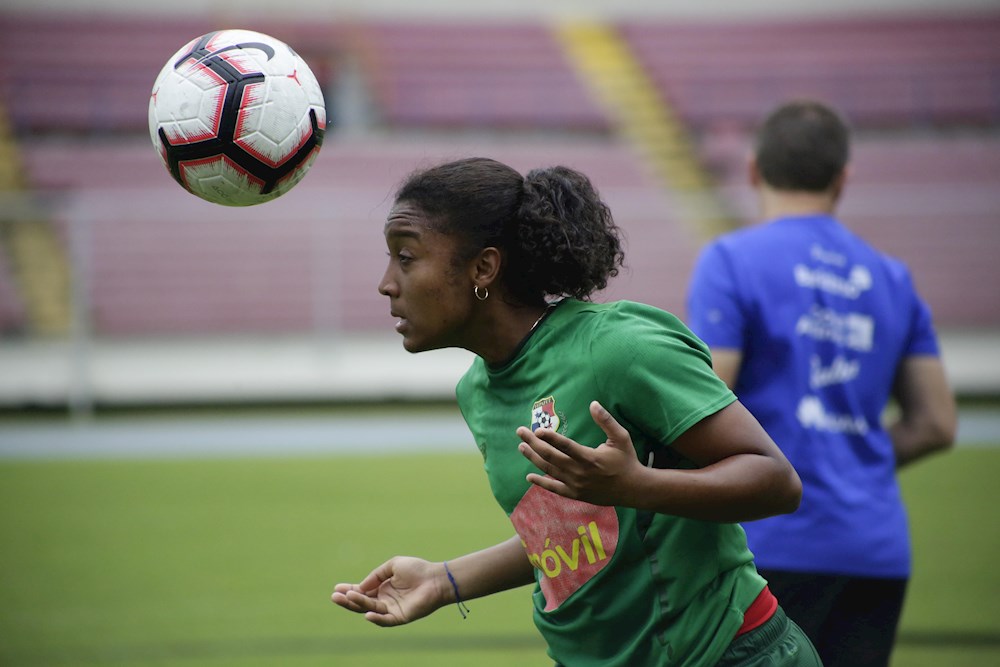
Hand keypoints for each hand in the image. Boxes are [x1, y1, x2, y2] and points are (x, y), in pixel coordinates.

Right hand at [331, 556, 446, 626]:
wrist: (435, 578)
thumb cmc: (417, 569)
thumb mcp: (392, 565)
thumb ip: (376, 575)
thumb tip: (361, 586)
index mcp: (382, 588)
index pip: (362, 591)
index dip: (349, 590)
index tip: (337, 588)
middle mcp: (385, 600)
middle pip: (362, 603)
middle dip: (348, 600)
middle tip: (335, 596)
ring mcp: (392, 609)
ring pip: (370, 609)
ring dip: (358, 604)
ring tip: (346, 597)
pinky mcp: (400, 617)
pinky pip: (385, 620)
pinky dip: (376, 619)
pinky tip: (367, 614)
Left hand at [516, 400, 643, 505]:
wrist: (633, 489)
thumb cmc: (627, 460)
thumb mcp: (621, 437)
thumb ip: (606, 421)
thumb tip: (593, 403)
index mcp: (590, 458)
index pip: (565, 446)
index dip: (550, 438)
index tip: (537, 429)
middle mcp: (580, 472)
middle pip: (551, 457)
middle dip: (533, 443)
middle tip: (520, 432)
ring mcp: (576, 485)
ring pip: (549, 471)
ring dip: (533, 458)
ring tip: (521, 447)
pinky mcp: (576, 494)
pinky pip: (554, 488)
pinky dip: (541, 482)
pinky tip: (529, 476)